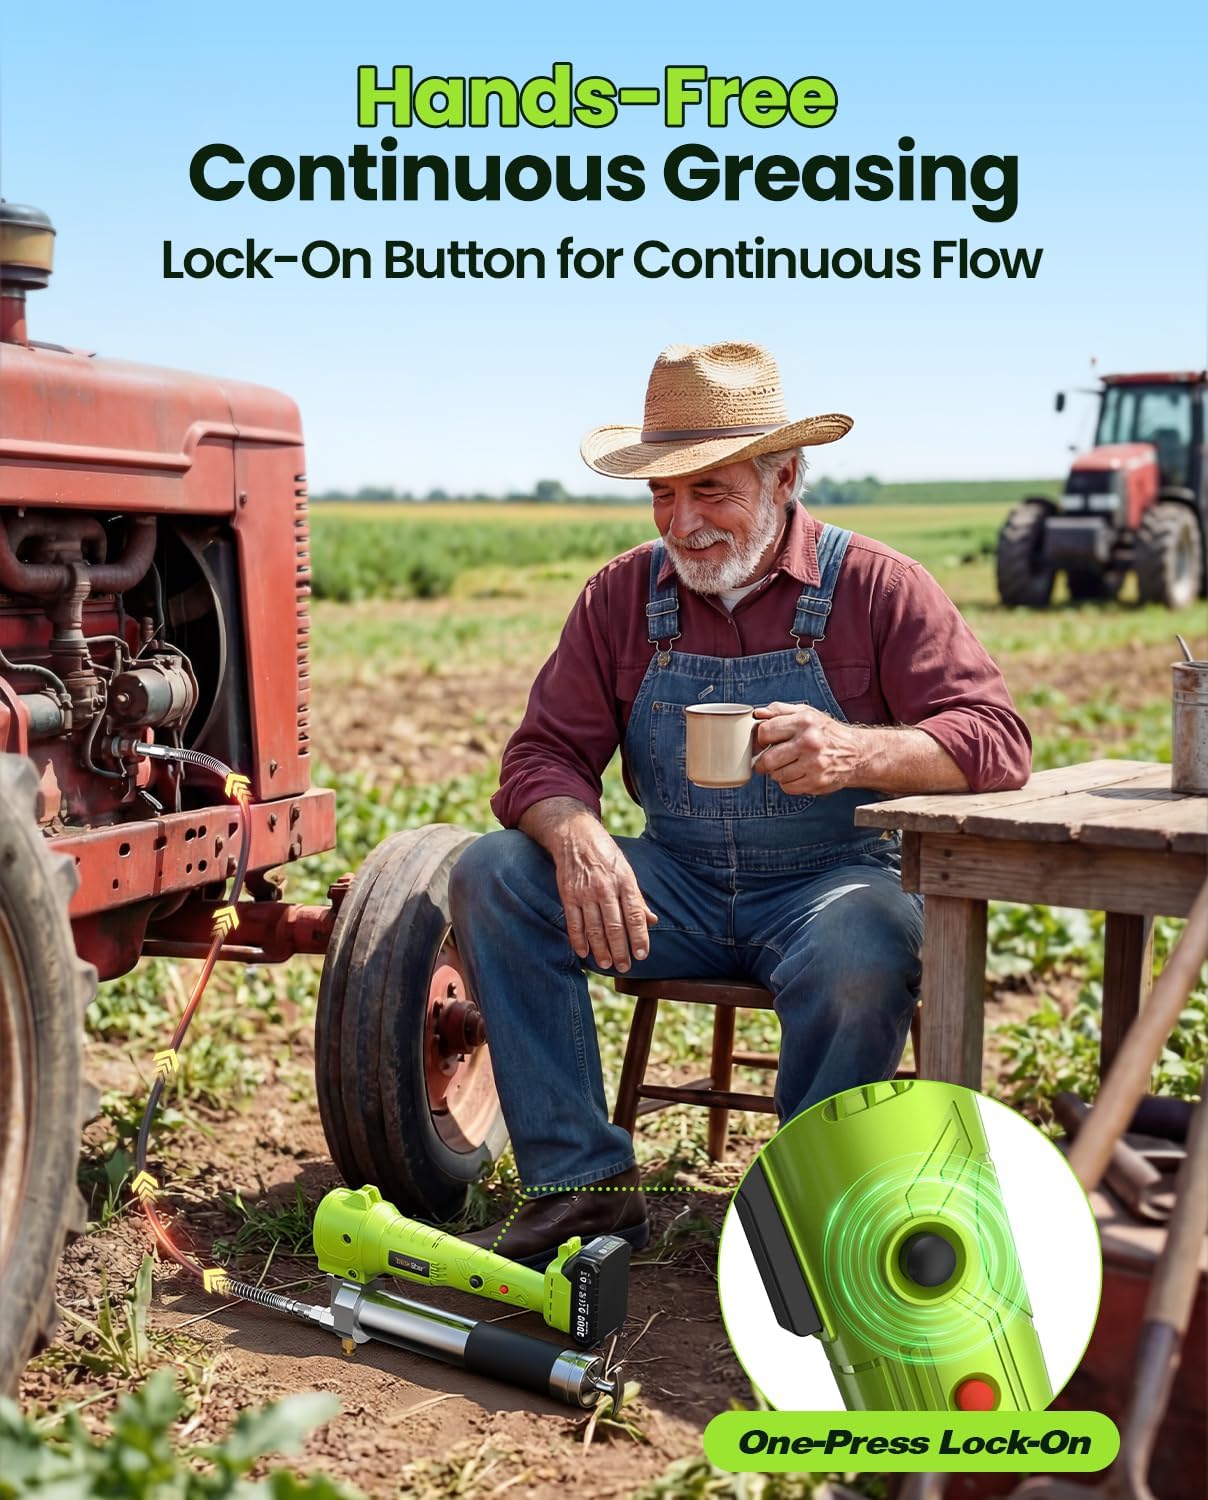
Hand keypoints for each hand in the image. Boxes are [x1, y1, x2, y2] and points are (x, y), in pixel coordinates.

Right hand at [548, 815, 658, 971]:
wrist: (575, 835)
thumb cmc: (606, 855)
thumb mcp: (627, 871)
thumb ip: (638, 899)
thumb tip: (652, 921)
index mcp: (625, 881)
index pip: (635, 915)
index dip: (640, 937)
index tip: (642, 955)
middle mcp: (606, 888)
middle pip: (615, 926)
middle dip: (620, 950)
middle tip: (625, 967)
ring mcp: (585, 893)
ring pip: (594, 928)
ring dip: (601, 950)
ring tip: (607, 964)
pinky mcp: (568, 895)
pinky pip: (574, 923)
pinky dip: (578, 940)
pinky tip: (584, 953)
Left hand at [752, 702, 862, 794]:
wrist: (857, 753)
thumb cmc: (827, 732)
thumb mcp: (807, 713)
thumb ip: (780, 710)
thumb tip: (758, 713)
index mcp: (804, 721)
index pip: (765, 731)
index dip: (761, 738)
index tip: (765, 742)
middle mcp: (810, 742)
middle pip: (767, 759)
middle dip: (763, 762)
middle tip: (768, 760)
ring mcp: (814, 764)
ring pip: (776, 775)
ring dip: (777, 772)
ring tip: (789, 765)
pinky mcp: (817, 782)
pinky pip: (787, 787)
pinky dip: (788, 783)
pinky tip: (798, 773)